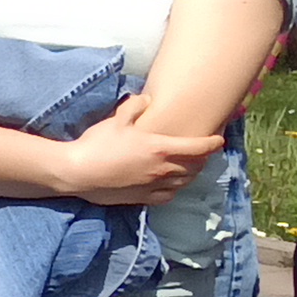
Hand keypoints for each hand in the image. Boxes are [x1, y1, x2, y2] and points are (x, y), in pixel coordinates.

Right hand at [55, 103, 221, 205]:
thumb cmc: (97, 145)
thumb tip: (147, 99)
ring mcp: (154, 185)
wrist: (78, 172)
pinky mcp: (143, 198)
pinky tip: (170, 185)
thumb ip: (134, 107)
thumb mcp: (115, 121)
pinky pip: (168, 195)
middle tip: (203, 153)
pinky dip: (175, 189)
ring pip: (184, 182)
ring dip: (191, 174)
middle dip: (202, 159)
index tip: (219, 139)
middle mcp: (163, 169)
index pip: (198, 147)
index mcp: (160, 148)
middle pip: (195, 167)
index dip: (212, 143)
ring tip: (190, 168)